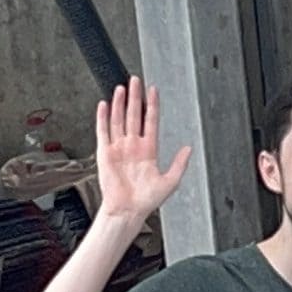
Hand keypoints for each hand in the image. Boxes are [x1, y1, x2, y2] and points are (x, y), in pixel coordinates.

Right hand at [91, 77, 194, 223]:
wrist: (127, 211)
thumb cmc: (146, 200)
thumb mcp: (170, 181)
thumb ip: (179, 164)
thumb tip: (189, 148)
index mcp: (148, 150)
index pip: (151, 121)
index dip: (152, 105)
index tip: (153, 90)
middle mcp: (133, 146)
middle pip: (134, 115)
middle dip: (135, 97)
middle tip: (135, 80)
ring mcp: (119, 148)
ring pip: (118, 120)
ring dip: (119, 104)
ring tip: (121, 88)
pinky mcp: (105, 153)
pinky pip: (103, 131)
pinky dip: (102, 118)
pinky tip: (104, 105)